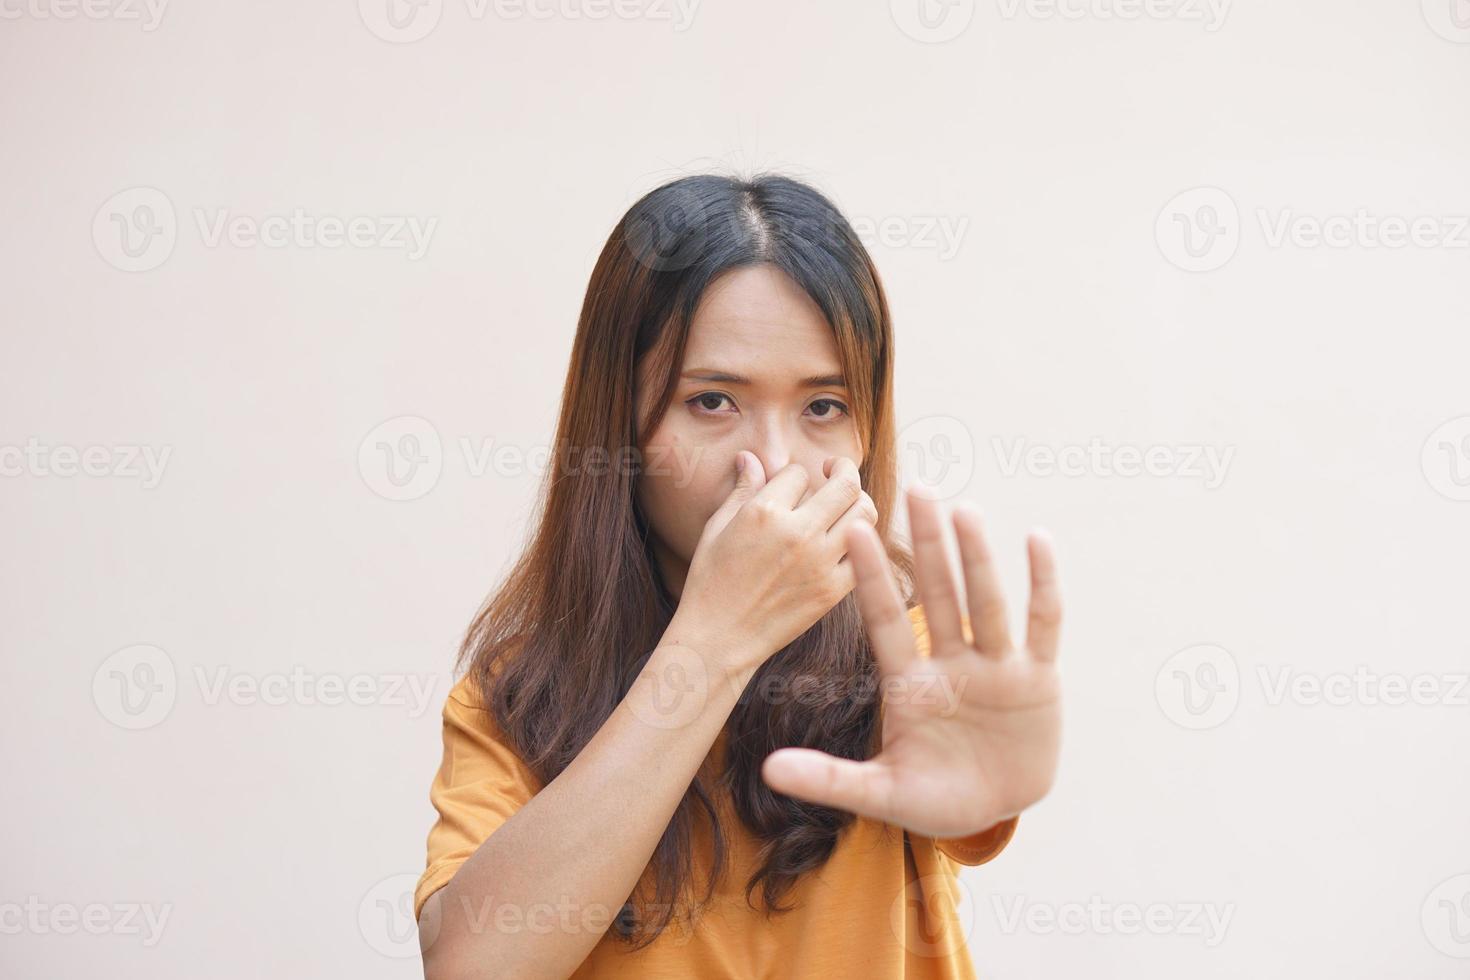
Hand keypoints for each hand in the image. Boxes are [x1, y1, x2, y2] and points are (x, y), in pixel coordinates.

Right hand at [670, 453, 877, 675]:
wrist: (719, 637)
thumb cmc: (710, 581)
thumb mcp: (717, 528)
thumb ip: (742, 490)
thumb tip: (750, 458)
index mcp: (764, 512)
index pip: (799, 472)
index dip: (794, 475)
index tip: (790, 485)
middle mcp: (797, 532)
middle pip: (845, 484)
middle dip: (843, 469)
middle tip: (835, 471)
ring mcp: (819, 562)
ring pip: (864, 512)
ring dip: (858, 501)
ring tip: (845, 503)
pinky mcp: (832, 590)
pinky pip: (865, 554)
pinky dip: (862, 540)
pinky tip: (847, 538)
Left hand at [760, 485, 1062, 837]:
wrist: (996, 811)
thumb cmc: (935, 799)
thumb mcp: (881, 792)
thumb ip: (829, 779)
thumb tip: (768, 771)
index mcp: (910, 683)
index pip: (885, 619)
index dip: (870, 577)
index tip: (852, 530)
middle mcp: (952, 663)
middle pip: (938, 594)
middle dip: (927, 545)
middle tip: (914, 488)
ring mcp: (996, 667)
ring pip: (985, 602)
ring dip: (976, 557)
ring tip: (963, 509)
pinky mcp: (1039, 679)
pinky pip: (1043, 623)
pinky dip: (1042, 583)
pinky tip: (1036, 539)